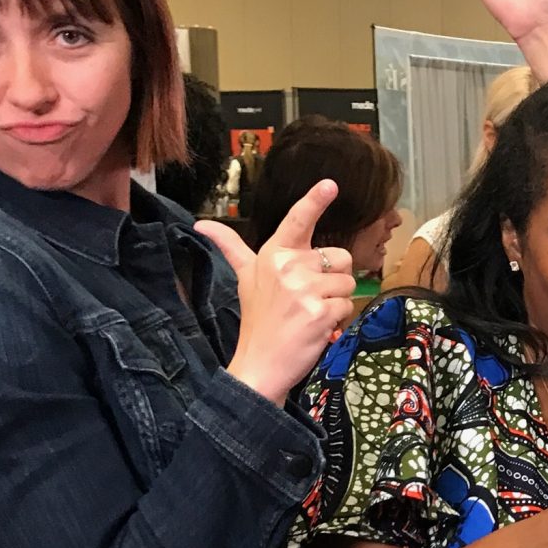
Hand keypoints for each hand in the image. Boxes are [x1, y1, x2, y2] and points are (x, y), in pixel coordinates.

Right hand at [201, 180, 357, 403]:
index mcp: (272, 254)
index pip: (297, 221)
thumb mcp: (243, 278)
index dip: (315, 200)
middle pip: (340, 256)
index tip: (330, 184)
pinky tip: (317, 327)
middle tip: (309, 297)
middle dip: (334, 277)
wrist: (259, 363)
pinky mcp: (319, 311)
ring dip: (337, 301)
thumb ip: (230, 247)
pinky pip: (347, 306)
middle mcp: (288, 267)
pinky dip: (338, 320)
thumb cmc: (257, 319)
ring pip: (347, 283)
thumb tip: (201, 224)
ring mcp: (304, 289)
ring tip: (311, 313)